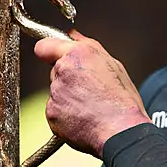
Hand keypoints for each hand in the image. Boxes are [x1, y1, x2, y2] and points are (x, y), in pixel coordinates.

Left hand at [33, 30, 151, 157]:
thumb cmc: (122, 101)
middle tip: (89, 89)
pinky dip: (65, 115)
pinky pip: (55, 111)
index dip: (49, 51)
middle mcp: (63, 71)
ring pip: (56, 92)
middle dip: (67, 78)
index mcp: (78, 55)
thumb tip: (73, 35)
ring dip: (67, 97)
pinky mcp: (52, 114)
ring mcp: (55, 94)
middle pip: (55, 71)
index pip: (45, 46)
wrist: (122, 131)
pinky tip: (84, 117)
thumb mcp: (113, 65)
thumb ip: (88, 46)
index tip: (52, 56)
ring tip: (90, 106)